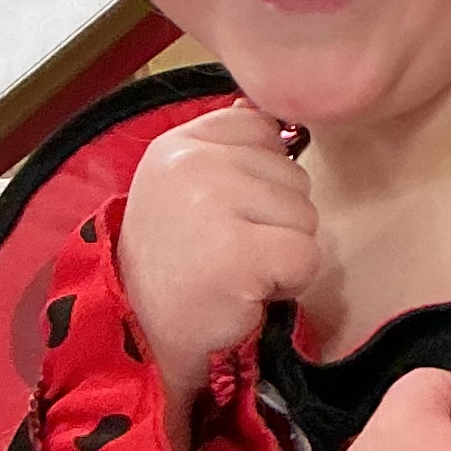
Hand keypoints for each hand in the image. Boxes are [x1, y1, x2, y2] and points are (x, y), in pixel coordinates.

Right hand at [115, 103, 321, 426]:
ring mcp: (213, 204)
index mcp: (180, 143)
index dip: (262, 178)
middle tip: (229, 251)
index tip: (225, 215)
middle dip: (274, 220)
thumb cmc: (174, 265)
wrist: (143, 334)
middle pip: (293, 175)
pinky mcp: (238, 253)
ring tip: (237, 270)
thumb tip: (268, 115)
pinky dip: (290, 282)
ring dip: (283, 252)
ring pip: (305, 215)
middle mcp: (193, 164)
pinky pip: (306, 255)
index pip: (263, 129)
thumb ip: (224, 149)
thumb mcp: (180, 189)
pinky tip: (249, 290)